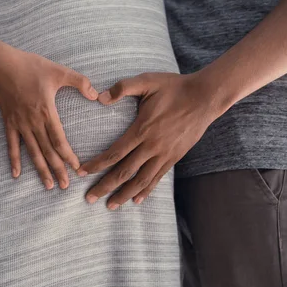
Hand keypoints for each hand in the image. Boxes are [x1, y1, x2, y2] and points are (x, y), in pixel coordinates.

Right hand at [0, 33, 98, 189]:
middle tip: (65, 186)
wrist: (1, 65)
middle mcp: (33, 123)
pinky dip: (14, 160)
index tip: (77, 168)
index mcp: (47, 112)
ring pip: (32, 152)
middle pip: (47, 151)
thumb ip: (80, 82)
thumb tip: (97, 95)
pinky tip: (16, 174)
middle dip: (57, 169)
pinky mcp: (9, 123)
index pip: (59, 140)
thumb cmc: (30, 67)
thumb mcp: (59, 71)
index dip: (68, 156)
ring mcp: (20, 125)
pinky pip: (12, 145)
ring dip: (40, 170)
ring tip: (48, 185)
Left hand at [76, 72, 221, 208]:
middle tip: (89, 198)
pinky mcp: (174, 157)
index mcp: (142, 129)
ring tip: (110, 205)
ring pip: (141, 180)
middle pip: (124, 172)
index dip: (97, 164)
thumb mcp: (147, 80)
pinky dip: (146, 190)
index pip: (114, 152)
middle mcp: (152, 146)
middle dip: (105, 186)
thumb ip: (122, 87)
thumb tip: (99, 97)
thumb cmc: (174, 87)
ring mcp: (165, 154)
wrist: (205, 97)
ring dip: (124, 194)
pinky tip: (137, 200)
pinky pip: (157, 178)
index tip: (82, 172)